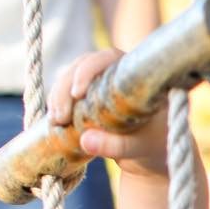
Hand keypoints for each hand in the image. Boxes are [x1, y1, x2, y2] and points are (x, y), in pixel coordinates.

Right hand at [48, 49, 169, 178]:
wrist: (151, 152)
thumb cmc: (155, 144)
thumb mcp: (141, 147)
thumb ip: (117, 145)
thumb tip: (85, 141)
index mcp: (136, 72)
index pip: (108, 57)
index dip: (88, 70)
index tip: (76, 94)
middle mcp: (116, 70)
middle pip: (82, 65)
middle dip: (65, 89)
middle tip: (60, 118)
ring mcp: (99, 80)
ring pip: (70, 76)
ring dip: (57, 96)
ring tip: (55, 122)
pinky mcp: (87, 94)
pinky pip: (66, 91)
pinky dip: (57, 103)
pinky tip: (54, 121)